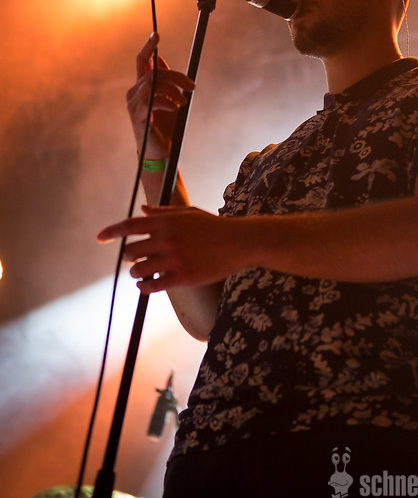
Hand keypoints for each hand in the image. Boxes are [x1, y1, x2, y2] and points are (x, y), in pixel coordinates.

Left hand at [97, 205, 248, 292]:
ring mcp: (175, 258)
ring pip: (139, 269)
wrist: (238, 242)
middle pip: (131, 250)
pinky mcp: (183, 276)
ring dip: (136, 272)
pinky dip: (144, 287)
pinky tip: (145, 285)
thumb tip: (142, 210)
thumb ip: (162, 213)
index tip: (99, 237)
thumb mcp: (188, 213)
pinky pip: (153, 285)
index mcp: (167, 221)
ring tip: (140, 272)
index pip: (130, 225)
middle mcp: (167, 239)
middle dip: (129, 255)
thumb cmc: (213, 226)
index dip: (112, 231)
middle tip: (134, 258)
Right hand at [127, 33, 194, 158]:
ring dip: (174, 91)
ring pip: (155, 84)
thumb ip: (165, 82)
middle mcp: (134, 92)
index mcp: (141, 86)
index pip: (141, 61)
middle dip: (177, 77)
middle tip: (192, 86)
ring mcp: (134, 103)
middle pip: (154, 72)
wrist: (160, 151)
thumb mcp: (168, 99)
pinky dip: (168, 102)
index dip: (148, 47)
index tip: (157, 34)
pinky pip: (153, 100)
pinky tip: (175, 109)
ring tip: (184, 102)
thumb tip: (162, 60)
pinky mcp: (138, 115)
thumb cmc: (165, 126)